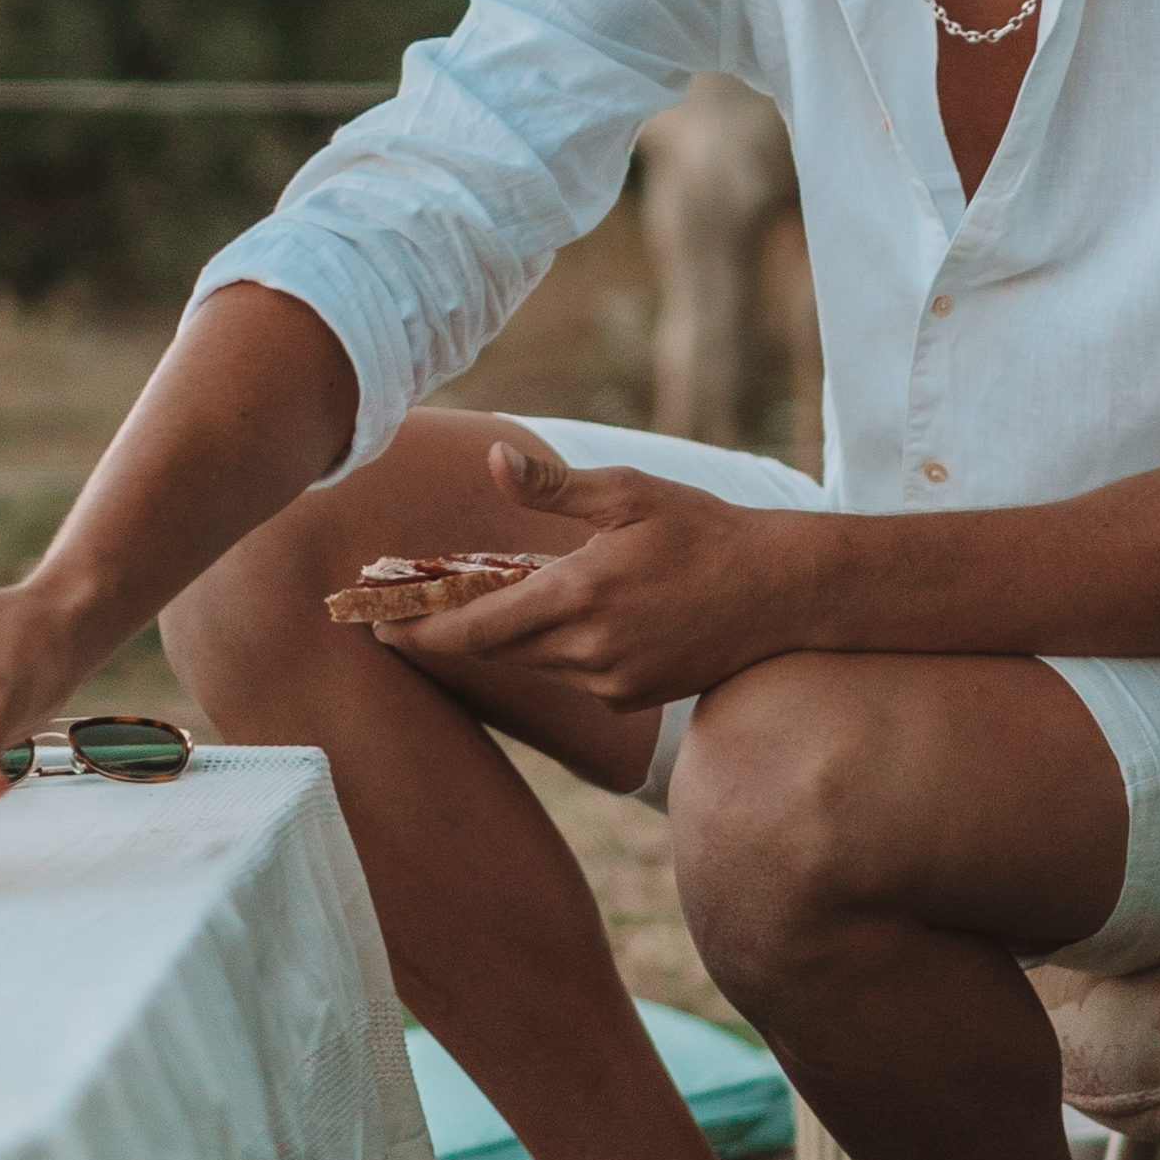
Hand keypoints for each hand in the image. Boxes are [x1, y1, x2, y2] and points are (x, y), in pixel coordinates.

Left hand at [379, 442, 813, 712]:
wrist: (782, 593)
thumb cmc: (705, 531)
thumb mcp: (630, 493)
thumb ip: (554, 487)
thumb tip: (492, 463)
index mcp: (581, 595)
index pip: (476, 629)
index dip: (420, 633)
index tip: (377, 625)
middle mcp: (589, 650)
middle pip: (493, 650)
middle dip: (447, 633)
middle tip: (405, 609)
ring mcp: (611, 682)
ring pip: (530, 663)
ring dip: (500, 639)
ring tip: (473, 604)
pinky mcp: (631, 697)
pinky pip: (569, 674)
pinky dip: (549, 648)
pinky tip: (557, 616)